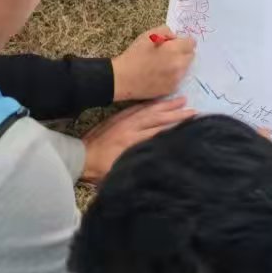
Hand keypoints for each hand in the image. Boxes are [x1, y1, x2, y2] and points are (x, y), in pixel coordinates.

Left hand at [80, 96, 194, 183]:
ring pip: (148, 110)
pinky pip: (136, 108)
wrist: (78, 157)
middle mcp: (130, 129)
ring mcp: (124, 121)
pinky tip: (157, 102)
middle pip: (157, 118)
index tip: (192, 125)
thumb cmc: (99, 170)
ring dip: (165, 105)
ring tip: (181, 100)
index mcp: (132, 143)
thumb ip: (139, 166)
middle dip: (176, 114)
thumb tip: (159, 164)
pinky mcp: (117, 118)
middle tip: (193, 110)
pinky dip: (149, 104)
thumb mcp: (121, 172)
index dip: (176, 128)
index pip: (159, 132)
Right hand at [111, 26, 195, 101]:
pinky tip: (159, 74)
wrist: (123, 79)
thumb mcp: (147, 35)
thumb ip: (166, 31)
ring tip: (162, 64)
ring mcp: (177, 79)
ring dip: (179, 64)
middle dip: (183, 52)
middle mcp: (179, 65)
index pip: (192, 43)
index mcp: (175, 50)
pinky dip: (173, 75)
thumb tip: (175, 37)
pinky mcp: (172, 89)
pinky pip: (178, 78)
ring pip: (185, 68)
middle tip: (168, 53)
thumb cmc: (134, 55)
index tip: (175, 43)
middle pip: (191, 55)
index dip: (184, 41)